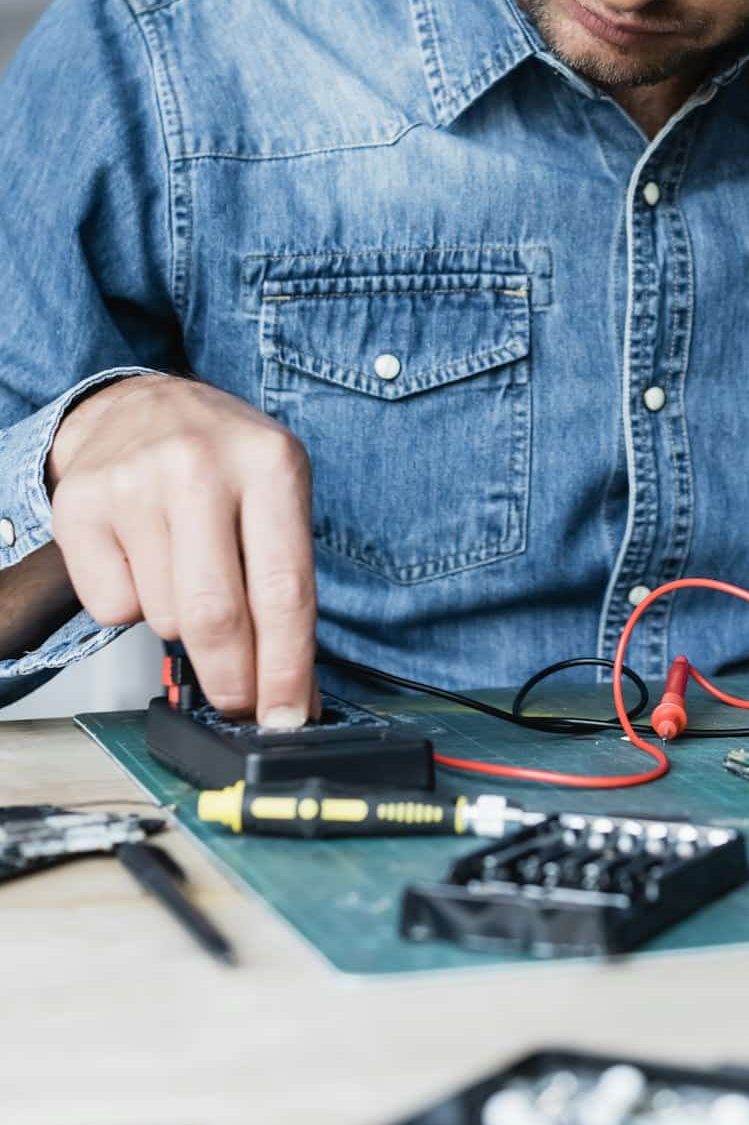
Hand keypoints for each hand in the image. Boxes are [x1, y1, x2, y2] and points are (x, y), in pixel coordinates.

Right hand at [47, 374, 316, 723]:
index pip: (283, 589)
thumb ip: (285, 586)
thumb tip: (292, 695)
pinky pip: (112, 608)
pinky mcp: (80, 505)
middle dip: (232, 679)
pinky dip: (131, 605)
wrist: (137, 405)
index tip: (288, 719)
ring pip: (163, 619)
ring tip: (185, 572)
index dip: (286, 668)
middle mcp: (199, 465)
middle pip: (216, 617)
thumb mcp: (274, 495)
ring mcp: (133, 483)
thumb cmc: (218, 461)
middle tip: (238, 699)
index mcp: (269, 462)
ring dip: (179, 624)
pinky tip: (141, 557)